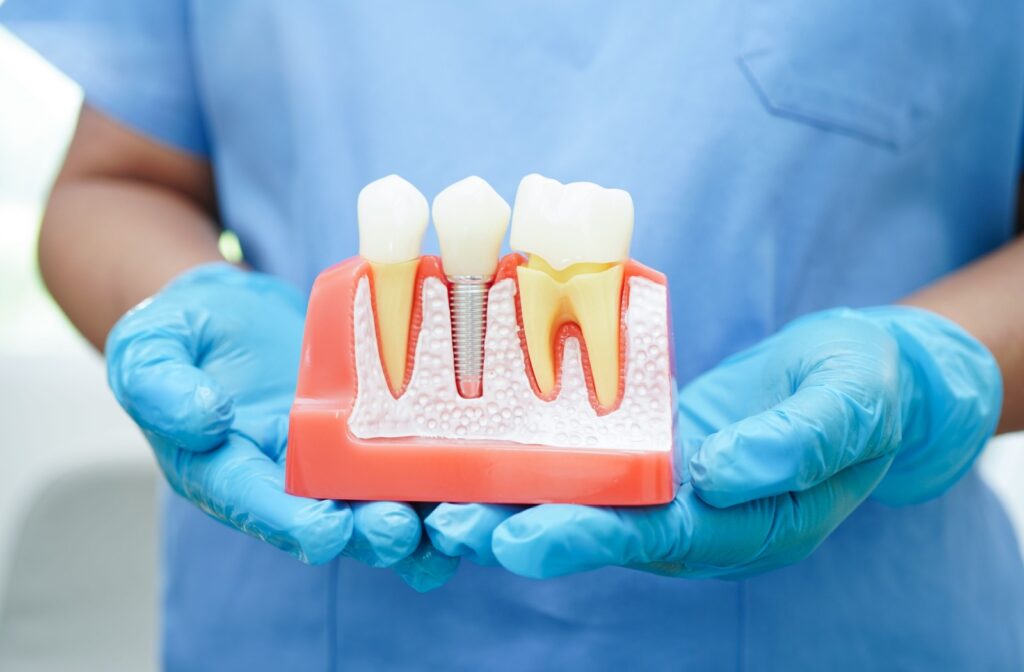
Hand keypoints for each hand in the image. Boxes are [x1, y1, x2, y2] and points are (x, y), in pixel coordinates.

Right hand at [106, 263, 456, 589]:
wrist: (227, 313)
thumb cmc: (181, 334)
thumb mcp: (149, 348)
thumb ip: (160, 384)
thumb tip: (202, 418)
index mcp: (226, 471)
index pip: (256, 506)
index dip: (291, 523)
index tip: (325, 533)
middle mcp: (287, 479)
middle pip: (333, 520)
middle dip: (369, 531)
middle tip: (402, 529)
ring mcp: (337, 457)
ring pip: (382, 500)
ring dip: (421, 517)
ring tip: (456, 520)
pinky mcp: (376, 429)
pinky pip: (411, 457)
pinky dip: (446, 471)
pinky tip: (484, 473)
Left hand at [425, 307, 1000, 578]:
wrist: (865, 378)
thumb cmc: (865, 390)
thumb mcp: (850, 404)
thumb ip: (797, 439)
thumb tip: (726, 470)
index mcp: (744, 524)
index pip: (653, 538)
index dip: (582, 537)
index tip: (516, 538)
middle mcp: (693, 517)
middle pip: (596, 529)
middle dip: (519, 529)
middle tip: (445, 526)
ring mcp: (668, 487)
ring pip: (579, 499)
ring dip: (510, 500)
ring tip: (434, 500)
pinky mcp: (650, 449)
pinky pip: (588, 457)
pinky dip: (534, 455)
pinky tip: (477, 443)